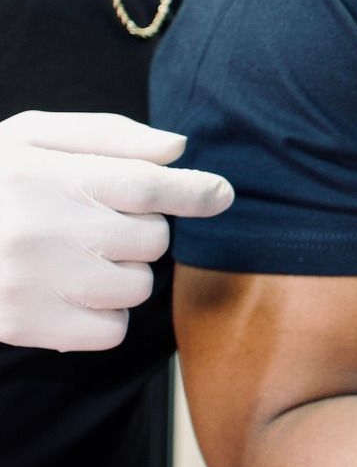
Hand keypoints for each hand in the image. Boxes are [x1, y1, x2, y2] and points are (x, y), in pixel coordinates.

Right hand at [0, 111, 233, 352]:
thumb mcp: (31, 136)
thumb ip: (108, 136)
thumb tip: (179, 148)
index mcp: (45, 174)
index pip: (146, 186)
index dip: (194, 191)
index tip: (221, 194)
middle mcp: (41, 229)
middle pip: (151, 240)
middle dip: (143, 230)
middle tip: (104, 222)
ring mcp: (34, 283)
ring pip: (136, 288)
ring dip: (126, 273)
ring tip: (83, 256)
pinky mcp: (26, 326)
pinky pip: (111, 330)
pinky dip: (105, 315)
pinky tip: (73, 291)